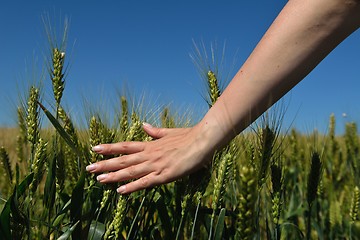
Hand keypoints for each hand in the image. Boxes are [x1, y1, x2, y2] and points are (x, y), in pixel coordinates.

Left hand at [86, 123, 213, 193]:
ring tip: (98, 179)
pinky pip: (145, 182)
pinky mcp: (164, 175)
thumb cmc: (188, 136)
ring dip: (113, 175)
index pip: (125, 146)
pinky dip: (131, 187)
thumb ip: (155, 131)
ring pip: (130, 171)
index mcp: (150, 144)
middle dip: (104, 164)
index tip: (95, 148)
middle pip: (123, 160)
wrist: (202, 141)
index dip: (109, 148)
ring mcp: (155, 165)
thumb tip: (144, 125)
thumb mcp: (169, 132)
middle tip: (88, 168)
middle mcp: (149, 154)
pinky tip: (119, 191)